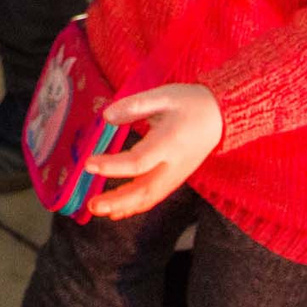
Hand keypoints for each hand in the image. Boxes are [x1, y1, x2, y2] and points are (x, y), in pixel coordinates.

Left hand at [84, 85, 222, 218]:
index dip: (113, 166)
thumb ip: (135, 105)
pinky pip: (154, 197)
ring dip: (123, 207)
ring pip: (149, 198)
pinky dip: (135, 206)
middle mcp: (174, 165)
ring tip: (97, 209)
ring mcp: (176, 175)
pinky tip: (116, 211)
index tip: (88, 164)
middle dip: (117, 200)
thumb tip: (106, 117)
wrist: (219, 117)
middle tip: (91, 205)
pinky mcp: (175, 179)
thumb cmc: (189, 103)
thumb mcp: (163, 96)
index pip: (138, 161)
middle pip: (145, 189)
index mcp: (169, 142)